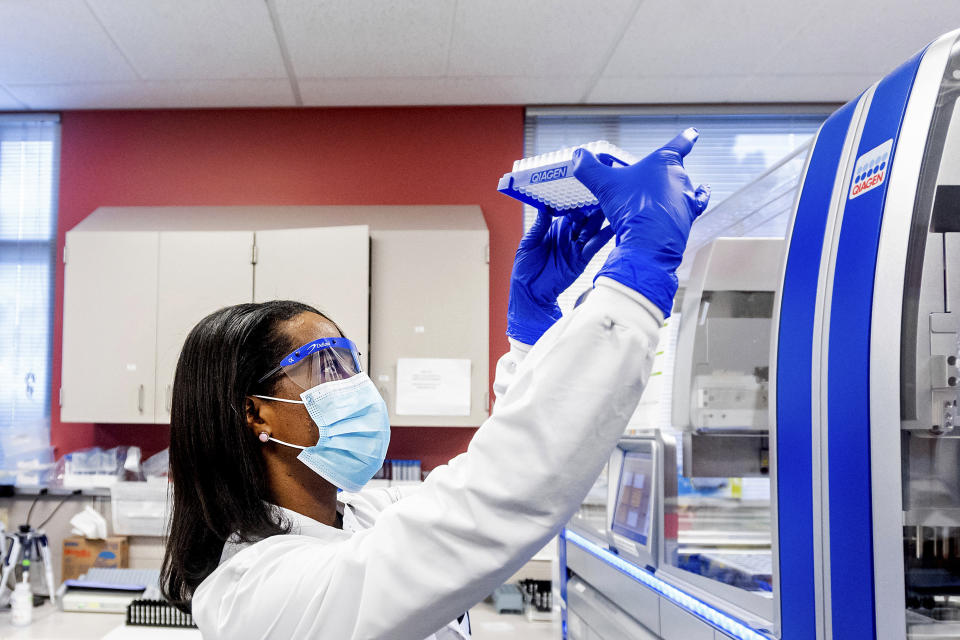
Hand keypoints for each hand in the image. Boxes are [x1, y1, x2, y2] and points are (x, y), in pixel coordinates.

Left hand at [507, 207, 614, 344]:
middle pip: (583, 219)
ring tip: (609, 205)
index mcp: (555, 230)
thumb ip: (539, 226)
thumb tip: (544, 207)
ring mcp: (575, 248)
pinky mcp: (581, 260)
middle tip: (600, 194)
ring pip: (590, 230)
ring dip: (599, 219)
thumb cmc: (525, 268)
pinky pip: (593, 246)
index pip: (568, 212)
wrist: (529, 292)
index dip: (575, 203)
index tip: (582, 190)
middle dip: (591, 208)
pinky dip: (603, 237)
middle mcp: (567, 237)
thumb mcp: (529, 243)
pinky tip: (612, 227)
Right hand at [572, 128, 709, 315]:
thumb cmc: (629, 207)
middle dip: (659, 175)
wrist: (648, 241)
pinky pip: (697, 202)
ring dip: (669, 191)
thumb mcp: (603, 184)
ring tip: (652, 201)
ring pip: (680, 187)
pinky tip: (698, 195)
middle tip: (641, 186)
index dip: (685, 137)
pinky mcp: (690, 215)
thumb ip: (588, 168)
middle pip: (673, 169)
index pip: (679, 143)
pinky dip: (697, 198)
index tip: (693, 132)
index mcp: (664, 160)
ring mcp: (687, 196)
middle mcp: (681, 175)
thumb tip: (577, 155)